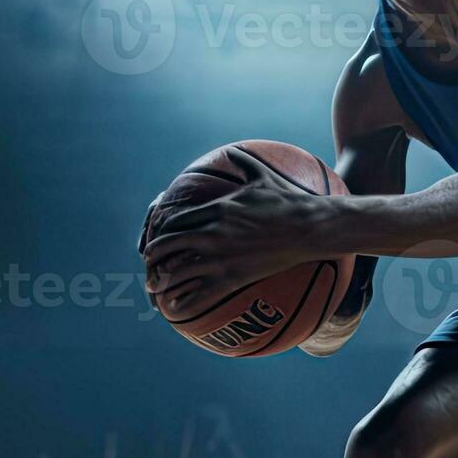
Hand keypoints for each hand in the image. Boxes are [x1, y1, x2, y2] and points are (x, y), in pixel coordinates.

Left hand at [141, 148, 326, 320]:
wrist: (309, 226)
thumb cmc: (289, 200)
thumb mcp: (262, 176)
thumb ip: (243, 163)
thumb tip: (234, 151)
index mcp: (216, 209)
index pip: (176, 221)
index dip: (161, 230)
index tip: (157, 235)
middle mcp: (212, 233)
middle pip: (169, 245)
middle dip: (153, 255)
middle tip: (148, 262)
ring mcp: (222, 256)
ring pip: (178, 270)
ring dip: (161, 279)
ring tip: (153, 286)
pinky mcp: (234, 276)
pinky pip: (200, 292)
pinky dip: (183, 300)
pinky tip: (175, 306)